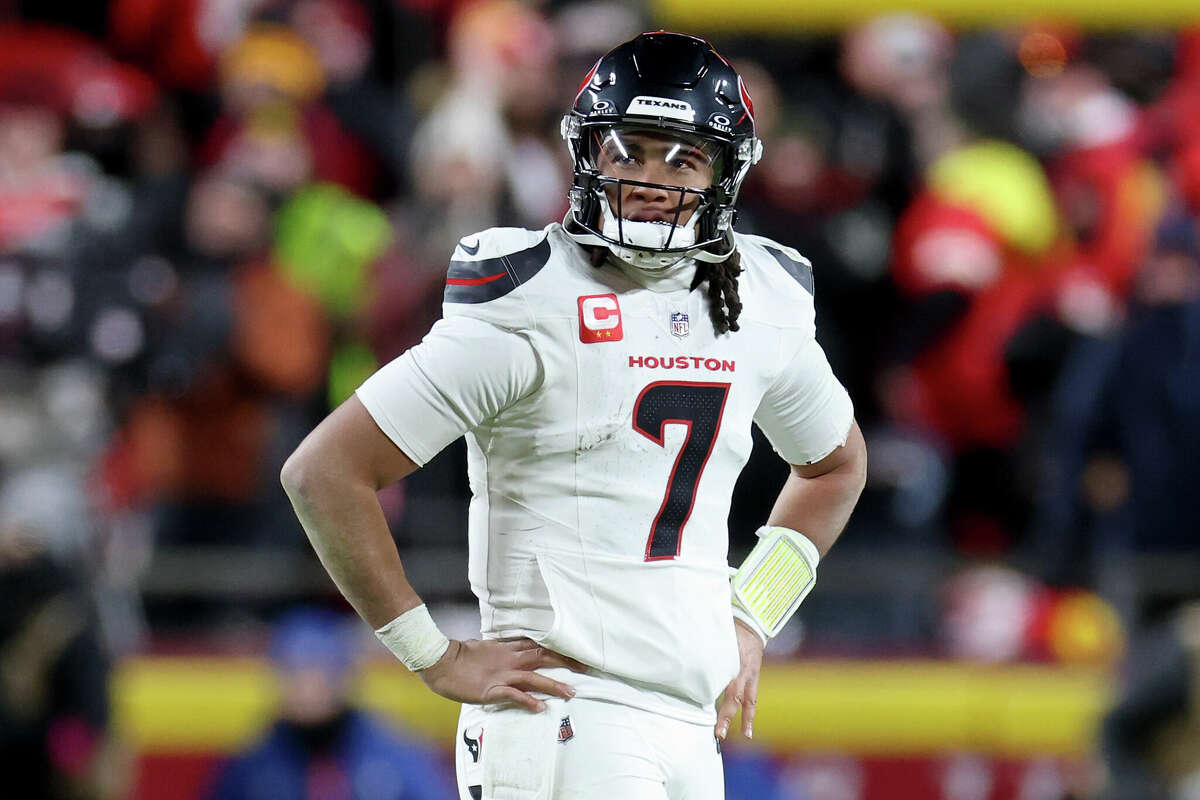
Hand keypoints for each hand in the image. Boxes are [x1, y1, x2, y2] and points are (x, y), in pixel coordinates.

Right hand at [418, 638, 585, 711]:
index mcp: (508, 649)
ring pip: (534, 678)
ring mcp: (501, 674)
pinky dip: (528, 701)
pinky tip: (540, 708)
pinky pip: (513, 695)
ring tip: (571, 692)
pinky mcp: (491, 690)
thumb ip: (503, 649)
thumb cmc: (460, 656)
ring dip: (553, 685)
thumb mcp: (486, 648)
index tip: (578, 653)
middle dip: (565, 663)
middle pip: (543, 657)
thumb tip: (515, 649)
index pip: (540, 646)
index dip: (560, 649)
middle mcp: (509, 660)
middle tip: (586, 669)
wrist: (440, 661)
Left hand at [715, 619, 764, 739]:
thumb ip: (703, 648)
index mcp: (731, 661)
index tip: (703, 708)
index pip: (721, 682)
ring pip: (748, 701)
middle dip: (726, 716)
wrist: (751, 626)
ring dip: (744, 720)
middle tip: (718, 733)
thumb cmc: (728, 630)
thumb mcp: (715, 636)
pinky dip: (749, 715)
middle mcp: (741, 672)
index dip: (712, 696)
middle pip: (735, 697)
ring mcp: (750, 677)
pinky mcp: (754, 679)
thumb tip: (681, 654)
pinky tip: (747, 731)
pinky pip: (753, 699)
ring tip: (744, 736)